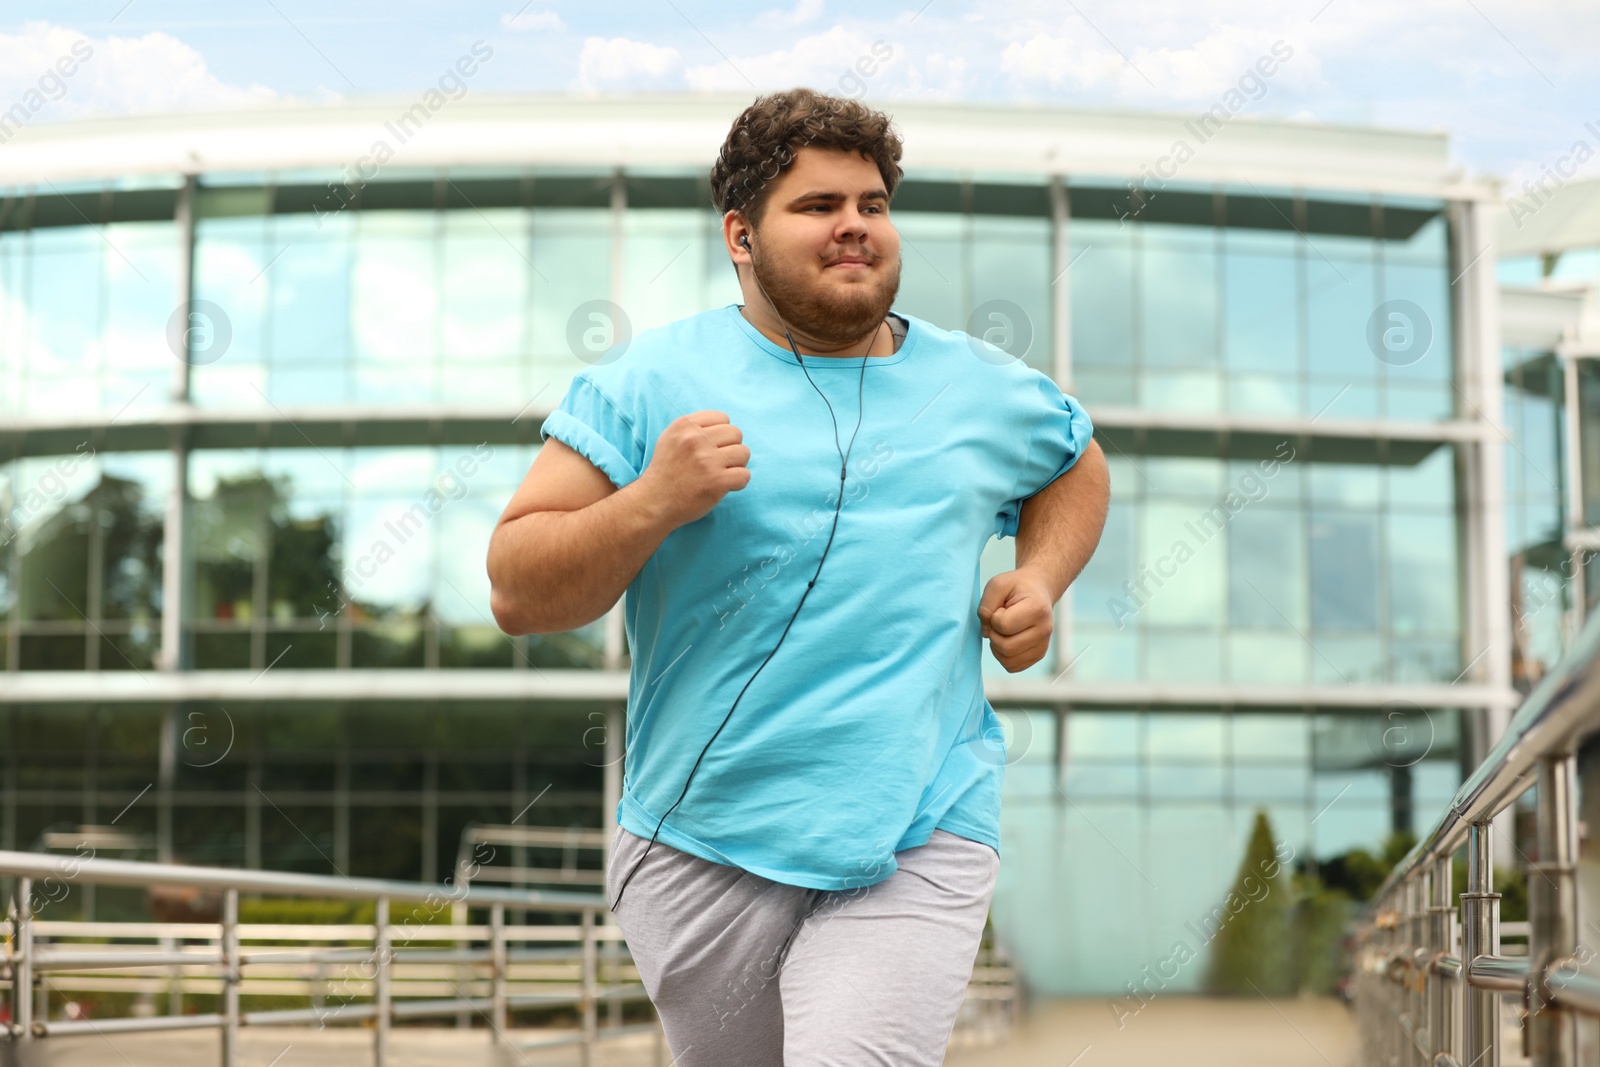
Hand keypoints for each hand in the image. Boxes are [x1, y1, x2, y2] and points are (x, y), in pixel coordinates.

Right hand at [639, 410, 751, 527]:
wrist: (654, 502)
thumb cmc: (666, 471)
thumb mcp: (671, 438)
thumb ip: (695, 427)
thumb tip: (725, 424)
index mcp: (685, 425)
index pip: (723, 418)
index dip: (721, 434)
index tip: (711, 448)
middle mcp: (695, 439)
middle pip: (736, 433)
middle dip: (731, 448)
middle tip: (718, 463)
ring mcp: (707, 460)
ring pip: (744, 453)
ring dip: (737, 465)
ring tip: (721, 473)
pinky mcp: (716, 481)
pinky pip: (744, 475)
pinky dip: (738, 482)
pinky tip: (725, 486)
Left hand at [976, 568, 1055, 672]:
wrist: (1038, 590)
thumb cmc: (1016, 587)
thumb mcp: (997, 585)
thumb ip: (986, 606)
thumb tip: (986, 632)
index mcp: (1037, 609)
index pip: (1003, 625)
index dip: (993, 617)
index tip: (1001, 608)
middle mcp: (1045, 630)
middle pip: (1006, 648)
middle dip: (994, 635)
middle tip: (998, 622)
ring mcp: (1043, 645)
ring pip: (1008, 661)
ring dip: (997, 647)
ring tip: (1003, 630)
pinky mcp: (1039, 655)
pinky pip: (1012, 667)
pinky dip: (1003, 656)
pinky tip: (1007, 640)